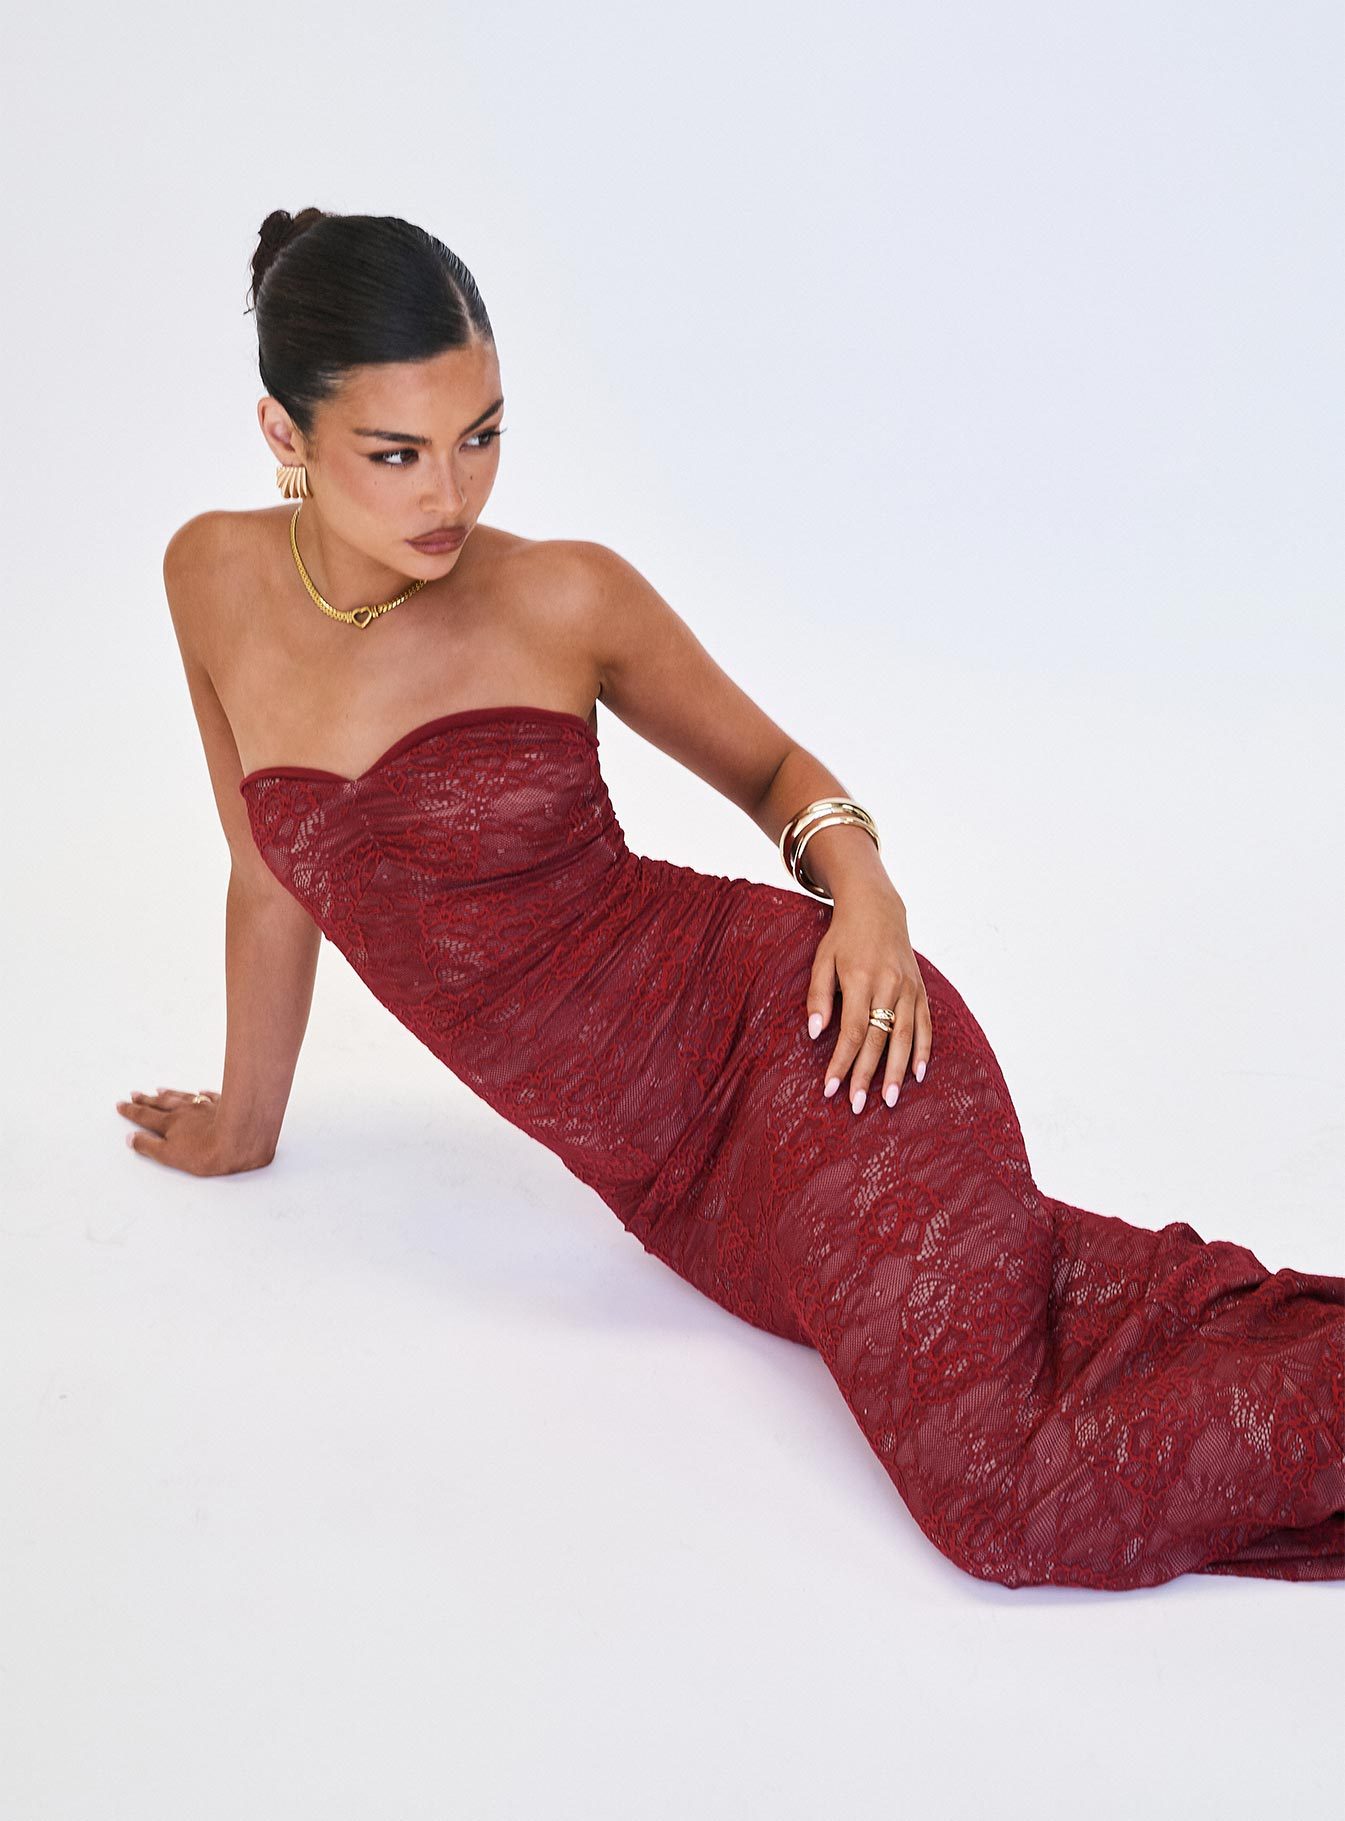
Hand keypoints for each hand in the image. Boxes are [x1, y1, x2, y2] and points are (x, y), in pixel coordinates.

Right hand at [114, 1086, 271, 1175]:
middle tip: (135, 1093)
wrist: (241, 1137)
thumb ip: (149, 1146)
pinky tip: (201, 1091)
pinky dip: (202, 1094)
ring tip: (159, 1090)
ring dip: (170, 1094)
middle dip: (147, 1100)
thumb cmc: (206, 1152)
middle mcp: (186, 1111)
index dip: (132, 1111)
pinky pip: (210, 1096)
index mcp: (171, 1124)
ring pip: (183, 1097)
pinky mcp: (224, 1105)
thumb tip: (131, 1138)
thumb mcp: (170, 1156)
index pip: (146, 1116)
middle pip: (162, 1103)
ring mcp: (205, 1106)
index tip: (121, 1104)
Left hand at [805, 881, 931, 1112]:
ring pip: (906, 1036)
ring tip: (890, 1100)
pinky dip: (924, 1050)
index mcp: (860, 978)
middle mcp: (889, 985)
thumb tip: (815, 1033)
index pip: (852, 1030)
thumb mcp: (822, 960)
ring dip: (897, 1071)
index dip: (842, 1062)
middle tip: (857, 1106)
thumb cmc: (843, 938)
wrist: (878, 908)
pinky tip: (918, 1074)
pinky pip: (926, 1024)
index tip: (831, 1088)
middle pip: (879, 1039)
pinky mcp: (921, 989)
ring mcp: (909, 988)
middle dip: (867, 1075)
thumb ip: (818, 997)